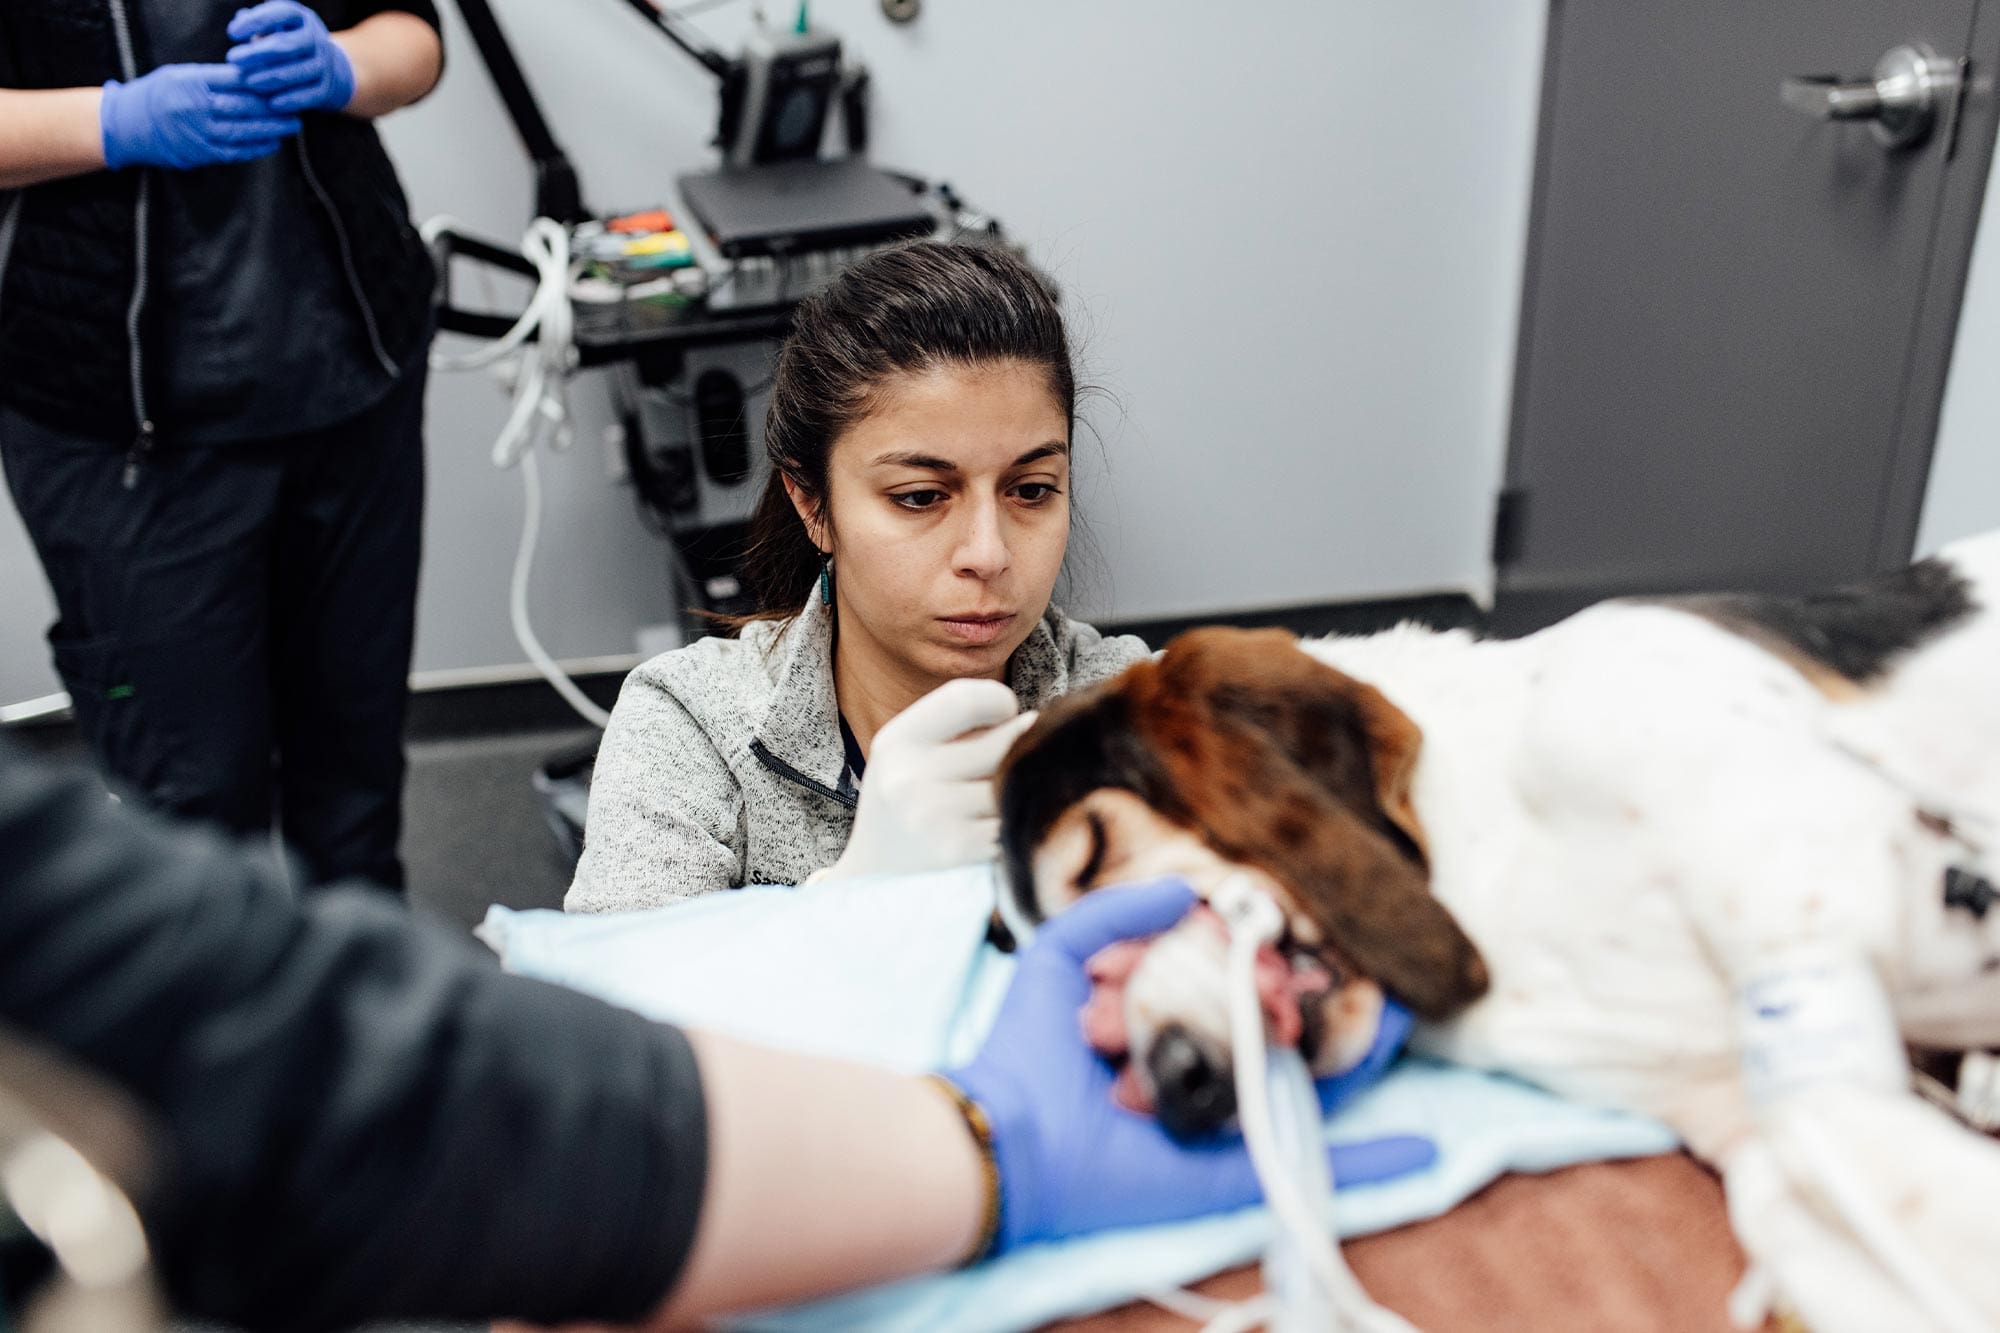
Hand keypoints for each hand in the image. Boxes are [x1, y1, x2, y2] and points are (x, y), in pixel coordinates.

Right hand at [99, 64, 299, 170]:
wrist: (127, 123)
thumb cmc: (160, 95)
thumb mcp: (180, 75)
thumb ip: (213, 77)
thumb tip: (252, 77)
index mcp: (191, 81)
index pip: (235, 80)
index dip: (263, 83)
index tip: (284, 83)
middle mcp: (194, 106)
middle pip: (243, 105)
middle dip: (274, 107)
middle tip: (297, 107)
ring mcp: (196, 131)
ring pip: (242, 130)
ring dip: (271, 129)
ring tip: (291, 125)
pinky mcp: (198, 152)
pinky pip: (233, 151)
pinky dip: (256, 148)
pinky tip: (272, 143)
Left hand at [227, 1, 357, 114]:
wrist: (327, 68)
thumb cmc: (287, 44)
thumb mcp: (274, 28)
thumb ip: (256, 23)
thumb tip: (241, 19)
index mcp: (300, 18)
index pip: (280, 14)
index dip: (256, 22)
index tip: (232, 33)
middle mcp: (315, 39)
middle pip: (287, 45)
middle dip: (257, 53)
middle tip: (232, 59)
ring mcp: (323, 64)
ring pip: (298, 71)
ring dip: (271, 77)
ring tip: (248, 82)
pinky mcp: (326, 87)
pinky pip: (310, 95)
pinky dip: (291, 100)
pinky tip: (272, 104)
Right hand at [817, 679, 1037, 882]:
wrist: (876, 875)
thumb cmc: (906, 800)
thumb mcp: (910, 753)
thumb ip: (960, 727)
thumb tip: (1035, 721)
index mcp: (897, 741)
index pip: (965, 699)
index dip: (999, 701)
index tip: (1006, 713)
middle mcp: (909, 776)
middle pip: (1001, 742)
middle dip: (1019, 746)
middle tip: (1019, 753)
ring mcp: (933, 816)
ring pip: (1011, 783)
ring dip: (1017, 786)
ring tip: (1002, 792)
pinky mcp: (957, 850)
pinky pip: (1010, 820)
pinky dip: (1013, 820)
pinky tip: (997, 825)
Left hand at [944, 878, 1434, 1252]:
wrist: (1004, 1134)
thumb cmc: (1026, 1048)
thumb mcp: (1060, 955)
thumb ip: (1116, 912)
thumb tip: (1189, 888)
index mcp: (1165, 1028)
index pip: (1235, 992)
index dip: (1274, 964)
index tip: (1307, 935)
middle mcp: (1199, 1074)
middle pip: (1281, 1037)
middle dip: (1321, 1003)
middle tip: (1362, 970)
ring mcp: (1220, 1124)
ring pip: (1305, 1088)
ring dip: (1359, 1059)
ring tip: (1404, 1021)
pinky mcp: (1227, 1170)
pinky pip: (1303, 1164)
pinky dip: (1372, 1163)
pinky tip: (1424, 1146)